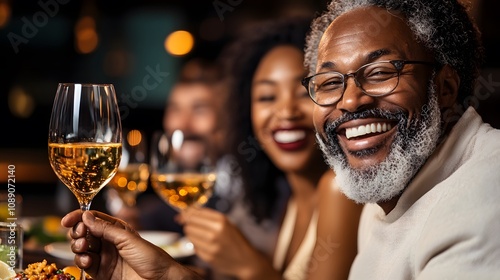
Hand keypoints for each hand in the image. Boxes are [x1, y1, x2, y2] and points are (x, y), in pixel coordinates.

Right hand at [61, 210, 200, 279]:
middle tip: (80, 236)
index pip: (93, 219)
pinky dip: (81, 261)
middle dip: (77, 233)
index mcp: (116, 229)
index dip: (79, 217)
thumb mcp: (128, 239)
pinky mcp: (101, 272)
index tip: (67, 221)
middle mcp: (108, 242)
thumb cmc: (151, 257)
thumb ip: (106, 229)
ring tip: (83, 248)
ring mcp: (104, 257)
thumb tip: (86, 216)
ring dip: (78, 247)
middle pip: (84, 233)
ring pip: (82, 249)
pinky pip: (85, 265)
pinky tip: (86, 261)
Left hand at [179, 208, 279, 278]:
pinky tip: (205, 245)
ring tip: (200, 235)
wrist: (246, 260)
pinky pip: (194, 247)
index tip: (183, 214)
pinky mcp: (208, 257)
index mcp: (222, 221)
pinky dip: (197, 245)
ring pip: (189, 236)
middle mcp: (216, 232)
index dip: (187, 213)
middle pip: (190, 224)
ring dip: (192, 234)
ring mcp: (212, 246)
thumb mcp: (227, 223)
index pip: (195, 213)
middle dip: (189, 224)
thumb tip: (186, 212)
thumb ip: (208, 216)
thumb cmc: (235, 239)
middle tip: (192, 225)